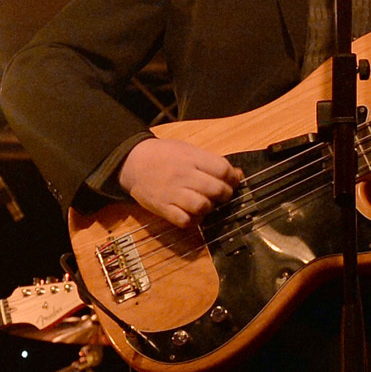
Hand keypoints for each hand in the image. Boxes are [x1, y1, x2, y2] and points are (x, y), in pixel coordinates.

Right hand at [120, 136, 240, 228]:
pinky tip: (192, 214)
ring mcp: (172, 193)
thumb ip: (212, 162)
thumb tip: (238, 175)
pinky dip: (192, 220)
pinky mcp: (163, 208)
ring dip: (209, 208)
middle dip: (225, 195)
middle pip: (216, 190)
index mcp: (191, 158)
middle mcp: (183, 175)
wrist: (133, 162)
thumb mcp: (188, 151)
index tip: (233, 182)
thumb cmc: (165, 155)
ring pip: (202, 206)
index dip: (233, 178)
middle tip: (222, 196)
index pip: (222, 170)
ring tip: (206, 204)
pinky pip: (184, 221)